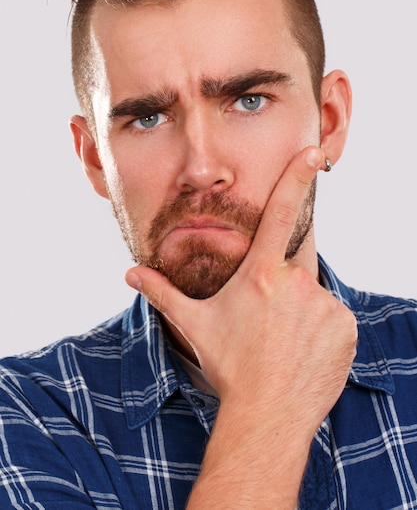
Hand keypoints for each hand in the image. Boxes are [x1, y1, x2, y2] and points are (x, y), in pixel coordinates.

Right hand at [125, 146, 356, 430]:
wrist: (267, 416)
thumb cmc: (229, 367)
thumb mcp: (194, 325)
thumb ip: (162, 293)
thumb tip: (130, 273)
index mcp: (261, 275)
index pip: (281, 213)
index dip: (297, 177)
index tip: (314, 151)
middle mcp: (297, 284)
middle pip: (294, 267)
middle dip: (281, 287)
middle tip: (269, 323)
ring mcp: (325, 307)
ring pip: (313, 297)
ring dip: (300, 312)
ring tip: (282, 343)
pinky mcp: (345, 329)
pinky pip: (333, 319)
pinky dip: (320, 330)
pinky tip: (302, 353)